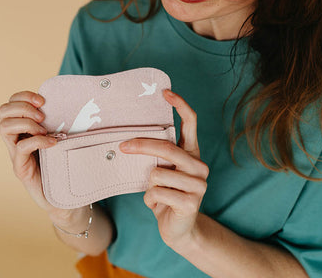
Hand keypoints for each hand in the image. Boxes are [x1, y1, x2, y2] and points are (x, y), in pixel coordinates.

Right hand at [0, 90, 88, 225]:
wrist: (65, 198)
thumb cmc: (66, 164)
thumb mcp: (64, 137)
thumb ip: (62, 122)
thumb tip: (81, 101)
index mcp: (24, 128)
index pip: (11, 103)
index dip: (23, 96)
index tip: (43, 100)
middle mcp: (16, 139)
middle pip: (2, 111)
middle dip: (22, 106)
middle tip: (42, 114)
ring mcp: (16, 154)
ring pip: (4, 127)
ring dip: (26, 122)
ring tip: (45, 129)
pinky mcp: (21, 168)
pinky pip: (21, 147)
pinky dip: (37, 141)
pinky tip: (53, 143)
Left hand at [119, 89, 208, 250]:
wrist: (179, 229)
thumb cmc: (165, 194)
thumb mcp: (162, 171)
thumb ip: (157, 156)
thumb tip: (127, 142)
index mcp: (191, 153)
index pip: (191, 123)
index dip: (180, 105)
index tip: (165, 92)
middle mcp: (199, 165)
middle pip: (166, 147)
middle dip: (141, 145)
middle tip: (122, 147)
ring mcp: (198, 184)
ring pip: (157, 173)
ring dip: (148, 185)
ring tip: (156, 193)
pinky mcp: (191, 202)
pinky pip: (157, 192)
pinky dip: (150, 200)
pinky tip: (158, 205)